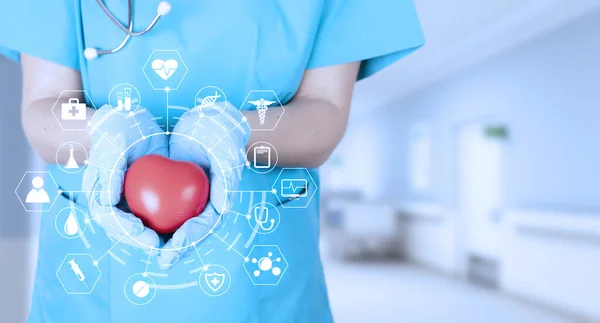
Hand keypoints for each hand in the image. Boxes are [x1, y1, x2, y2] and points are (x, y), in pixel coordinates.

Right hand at [83, 105, 167, 250]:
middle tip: (169, 250)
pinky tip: (191, 229)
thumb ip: (108, 171)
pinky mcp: (151, 201)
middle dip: (149, 245)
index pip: (113, 223)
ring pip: (147, 230)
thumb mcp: (113, 145)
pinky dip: (175, 226)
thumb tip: (107, 201)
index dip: (130, 235)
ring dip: (164, 242)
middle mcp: (117, 207)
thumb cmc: (117, 131)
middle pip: (131, 234)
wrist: (131, 122)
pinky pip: (163, 216)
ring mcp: (133, 206)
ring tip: (181, 248)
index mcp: (101, 199)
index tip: (149, 238)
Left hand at [157, 102, 249, 268]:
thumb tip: (223, 208)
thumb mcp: (225, 152)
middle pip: (185, 235)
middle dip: (171, 249)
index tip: (175, 245)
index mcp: (218, 202)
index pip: (204, 227)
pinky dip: (145, 221)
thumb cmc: (218, 135)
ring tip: (141, 247)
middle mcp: (201, 207)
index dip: (190, 239)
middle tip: (158, 257)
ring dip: (156, 241)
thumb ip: (226, 180)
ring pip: (169, 229)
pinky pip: (155, 212)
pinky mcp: (169, 196)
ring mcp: (185, 203)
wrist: (204, 121)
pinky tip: (131, 226)